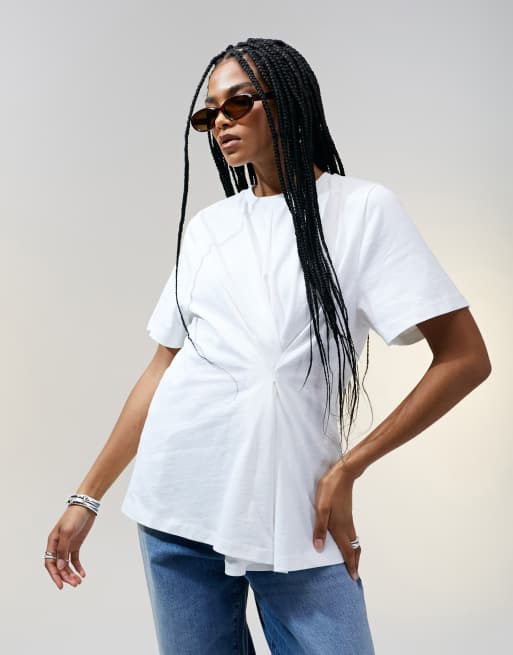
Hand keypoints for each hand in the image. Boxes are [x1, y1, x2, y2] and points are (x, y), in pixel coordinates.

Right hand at [44, 505, 96, 589]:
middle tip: (75, 584)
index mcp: (52, 542)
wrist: (86, 507)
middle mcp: (58, 546)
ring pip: (67, 564)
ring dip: (72, 574)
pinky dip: (78, 567)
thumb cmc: (74, 516)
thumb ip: (63, 549)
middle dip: (66, 576)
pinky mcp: (75, 544)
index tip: (61, 585)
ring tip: (79, 581)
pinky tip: (83, 573)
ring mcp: (67, 545)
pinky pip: (75, 559)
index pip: (50, 563)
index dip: (54, 575)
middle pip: (59, 566)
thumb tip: (61, 566)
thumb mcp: (67, 532)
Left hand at [312, 462, 360, 579]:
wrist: (343, 474)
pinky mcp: (347, 514)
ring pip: (354, 541)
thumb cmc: (330, 490)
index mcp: (340, 528)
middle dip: (355, 562)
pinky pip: (351, 534)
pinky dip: (351, 543)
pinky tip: (344, 541)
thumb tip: (319, 548)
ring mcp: (348, 520)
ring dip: (354, 553)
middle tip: (354, 573)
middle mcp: (347, 527)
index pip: (348, 552)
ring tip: (351, 561)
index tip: (354, 578)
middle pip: (354, 549)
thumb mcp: (321, 509)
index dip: (351, 565)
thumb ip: (320, 529)